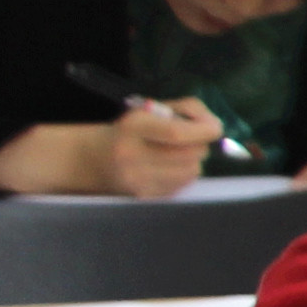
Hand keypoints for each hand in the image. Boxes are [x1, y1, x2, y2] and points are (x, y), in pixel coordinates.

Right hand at [103, 97, 223, 199]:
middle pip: (190, 154)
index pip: (177, 133)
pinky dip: (184, 174)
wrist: (92, 160)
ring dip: (194, 160)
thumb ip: (185, 109)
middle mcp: (132, 156)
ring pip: (191, 171)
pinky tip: (168, 167)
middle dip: (200, 143)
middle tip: (191, 138)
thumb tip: (213, 125)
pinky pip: (182, 185)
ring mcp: (138, 180)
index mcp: (133, 127)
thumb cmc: (128, 130)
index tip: (214, 127)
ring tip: (177, 152)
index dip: (202, 130)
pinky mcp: (144, 197)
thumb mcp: (148, 110)